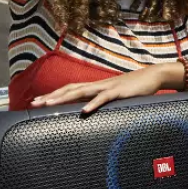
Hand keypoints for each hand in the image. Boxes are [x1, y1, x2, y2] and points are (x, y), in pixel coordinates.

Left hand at [30, 64, 178, 113]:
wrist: (153, 76)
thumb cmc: (134, 89)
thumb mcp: (115, 96)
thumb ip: (103, 102)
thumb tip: (90, 111)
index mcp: (96, 87)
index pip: (69, 90)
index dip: (53, 95)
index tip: (38, 101)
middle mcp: (97, 85)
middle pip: (70, 89)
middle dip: (51, 96)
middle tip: (34, 102)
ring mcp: (107, 87)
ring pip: (81, 91)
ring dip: (64, 98)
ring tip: (49, 104)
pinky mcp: (119, 92)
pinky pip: (103, 98)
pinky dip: (92, 104)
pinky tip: (83, 111)